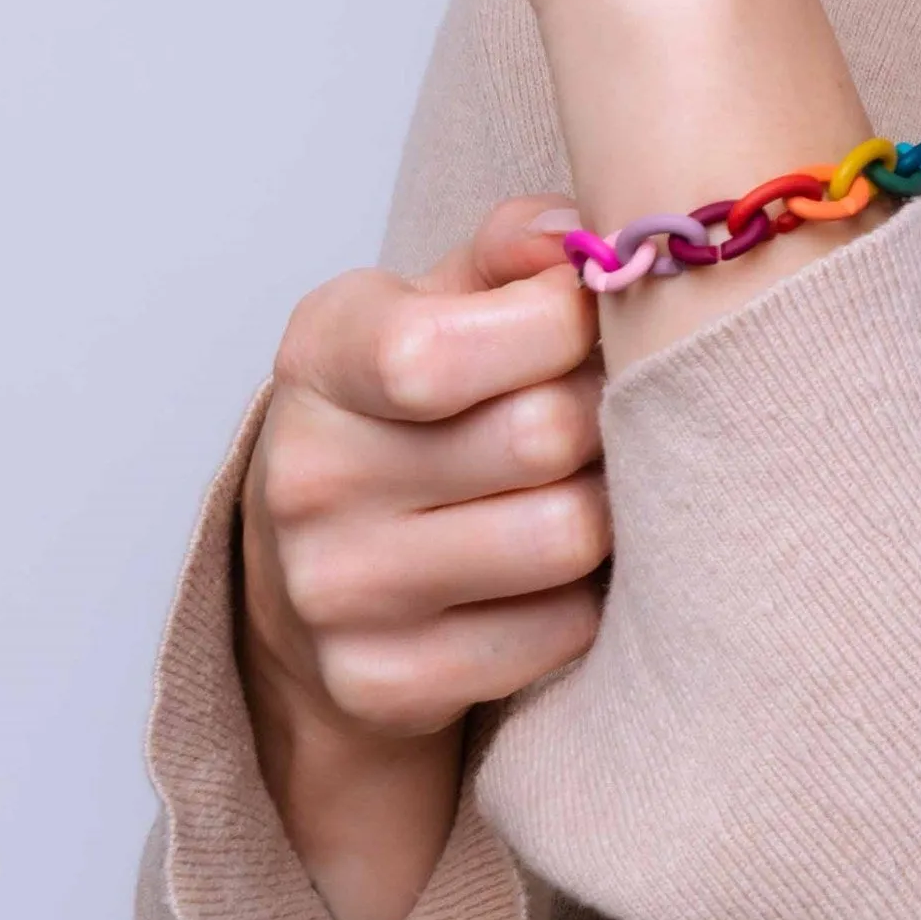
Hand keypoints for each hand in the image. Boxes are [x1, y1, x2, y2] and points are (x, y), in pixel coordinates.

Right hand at [239, 194, 608, 919]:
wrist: (326, 575)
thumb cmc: (418, 412)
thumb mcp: (438, 304)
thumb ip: (510, 255)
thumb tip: (573, 236)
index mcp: (321, 354)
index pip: (444, 347)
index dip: (564, 324)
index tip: (587, 322)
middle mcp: (309, 475)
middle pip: (542, 436)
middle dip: (605, 414)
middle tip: (608, 412)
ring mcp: (337, 592)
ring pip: (567, 537)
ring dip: (611, 510)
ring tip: (592, 485)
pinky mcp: (382, 683)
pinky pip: (562, 631)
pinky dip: (588, 599)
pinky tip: (560, 572)